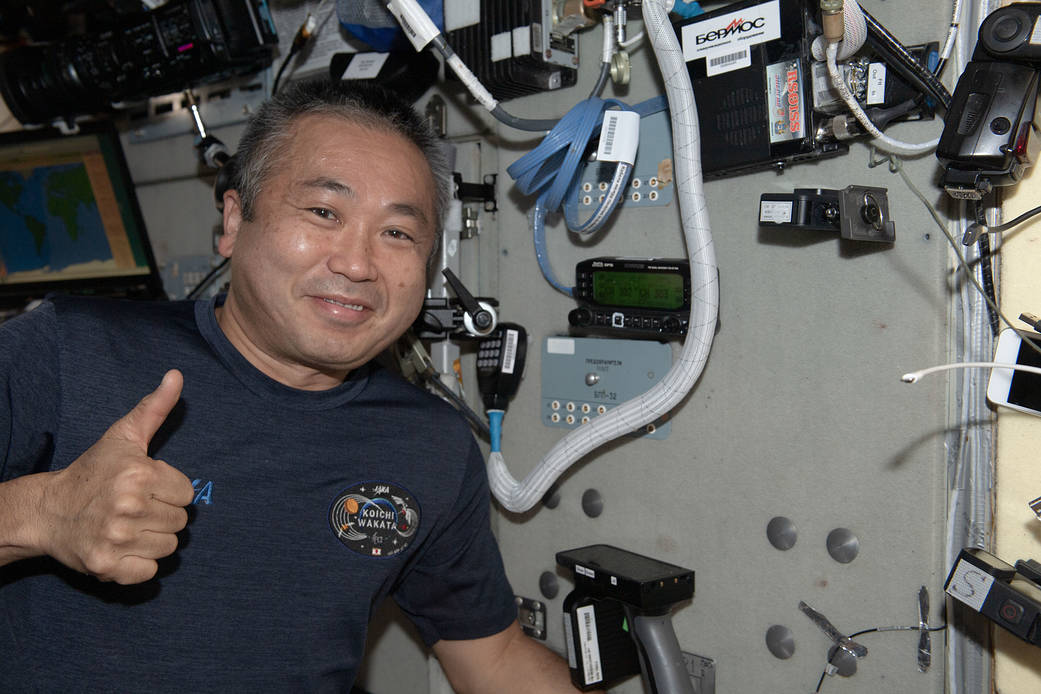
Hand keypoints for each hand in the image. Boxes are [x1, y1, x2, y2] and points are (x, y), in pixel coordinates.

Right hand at [40, 369, 194, 583]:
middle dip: (163, 515)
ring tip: (128, 526)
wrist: (48, 510)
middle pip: (181, 522)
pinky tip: (123, 547)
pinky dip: (140, 564)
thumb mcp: (124, 436)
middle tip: (135, 508)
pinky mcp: (107, 567)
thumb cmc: (93, 472)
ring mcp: (116, 539)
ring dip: (153, 540)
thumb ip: (155, 408)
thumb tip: (177, 375)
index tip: (146, 488)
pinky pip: (150, 572)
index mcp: (139, 475)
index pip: (187, 493)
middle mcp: (128, 507)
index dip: (169, 490)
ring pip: (169, 548)